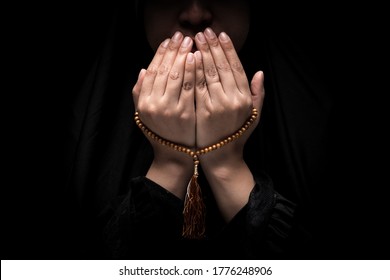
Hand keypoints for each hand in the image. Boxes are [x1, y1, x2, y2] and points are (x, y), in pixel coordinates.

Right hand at [132, 31, 195, 197]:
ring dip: (183, 55)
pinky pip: (189, 87)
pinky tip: (197, 58)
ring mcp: (169, 109)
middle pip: (164, 70)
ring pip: (176, 76)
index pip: (152, 71)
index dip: (160, 53)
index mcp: (143, 102)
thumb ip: (140, 92)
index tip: (168, 40)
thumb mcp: (143, 114)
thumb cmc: (161, 133)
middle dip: (173, 50)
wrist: (175, 155)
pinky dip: (192, 71)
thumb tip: (143, 69)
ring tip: (191, 42)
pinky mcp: (185, 113)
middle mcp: (153, 104)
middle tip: (182, 36)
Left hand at [194, 28, 263, 165]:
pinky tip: (189, 58)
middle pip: (222, 67)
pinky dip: (194, 70)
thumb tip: (259, 72)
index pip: (237, 67)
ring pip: (209, 73)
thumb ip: (257, 94)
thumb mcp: (254, 116)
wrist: (221, 157)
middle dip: (213, 47)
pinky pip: (197, 86)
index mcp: (245, 98)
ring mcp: (217, 105)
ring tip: (195, 39)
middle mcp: (233, 100)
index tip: (222, 35)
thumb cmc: (237, 135)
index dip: (229, 50)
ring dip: (202, 54)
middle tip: (205, 31)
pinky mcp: (202, 111)